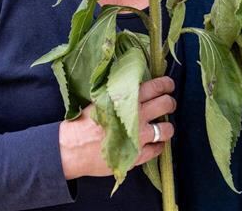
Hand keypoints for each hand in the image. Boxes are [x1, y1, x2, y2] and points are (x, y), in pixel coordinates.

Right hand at [59, 76, 175, 179]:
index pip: (156, 86)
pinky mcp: (136, 156)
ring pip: (167, 129)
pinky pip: (157, 150)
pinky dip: (158, 146)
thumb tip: (136, 85)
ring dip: (167, 127)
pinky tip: (154, 144)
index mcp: (126, 99)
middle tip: (167, 104)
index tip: (168, 86)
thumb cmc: (84, 122)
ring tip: (162, 127)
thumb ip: (120, 94)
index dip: (166, 85)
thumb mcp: (101, 100)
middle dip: (170, 103)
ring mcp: (138, 137)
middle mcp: (136, 116)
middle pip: (166, 104)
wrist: (71, 148)